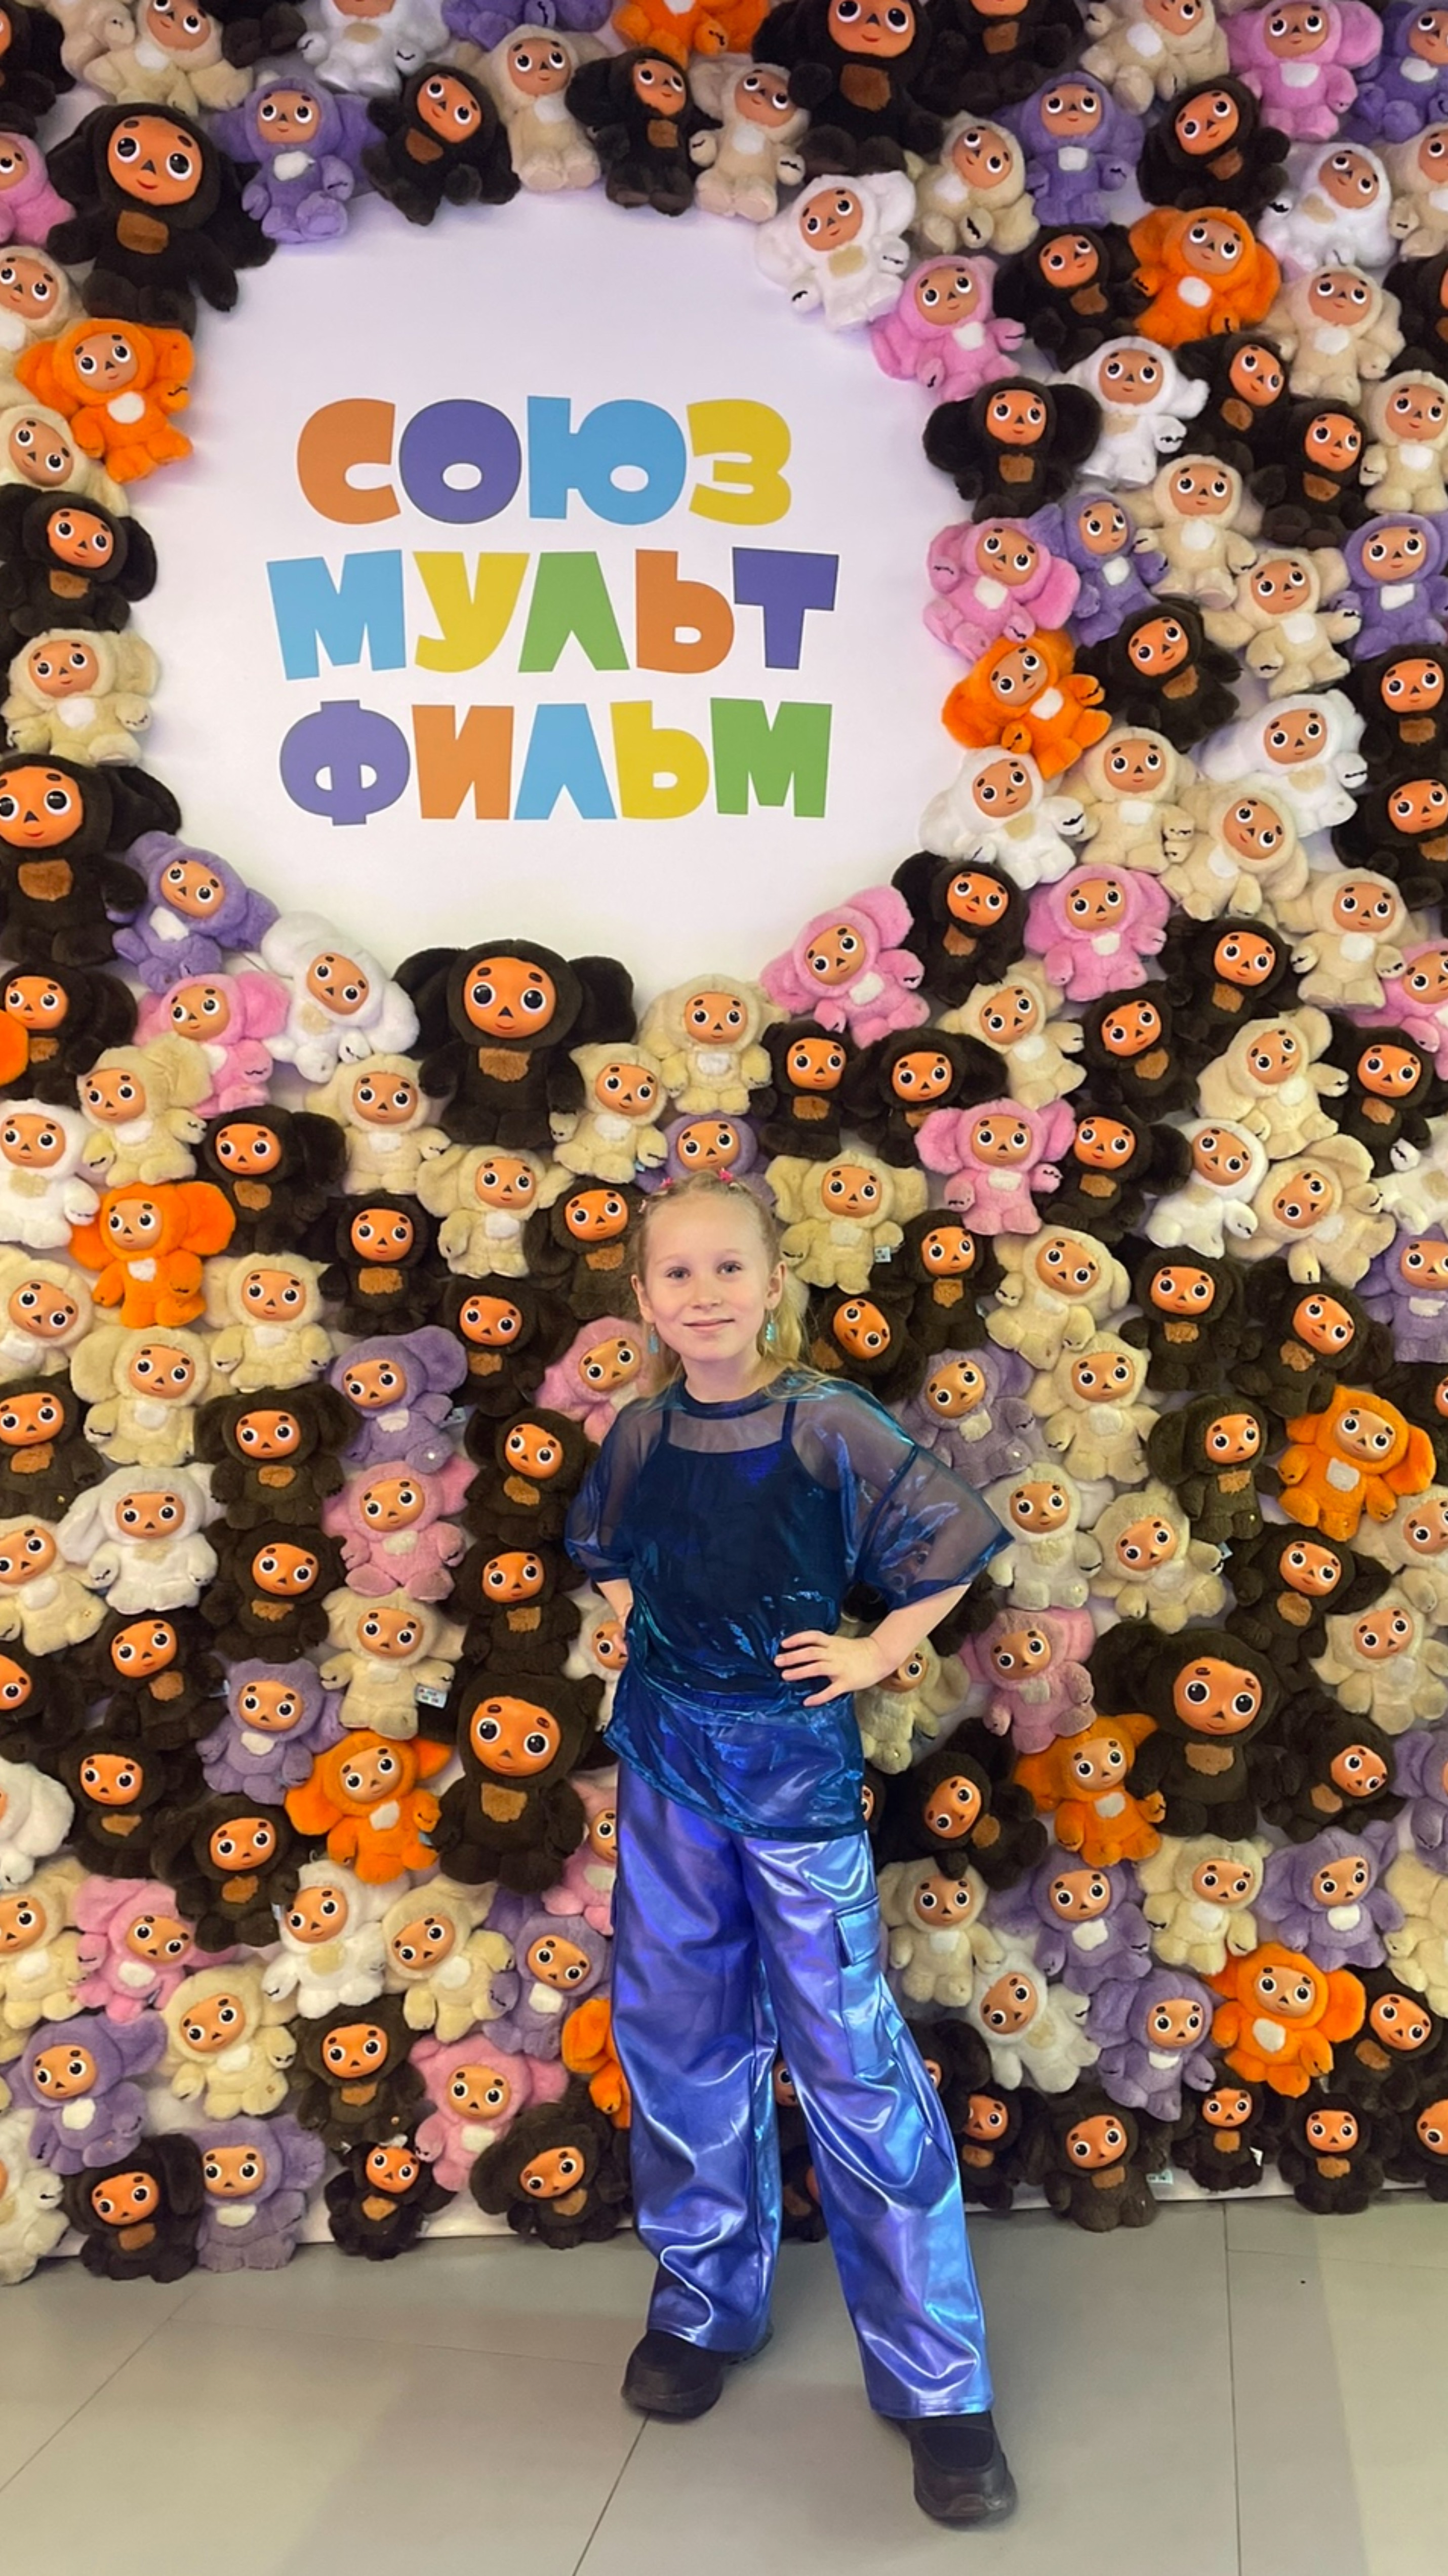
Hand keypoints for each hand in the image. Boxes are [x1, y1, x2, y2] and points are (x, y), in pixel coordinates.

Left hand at [775, 1629, 894, 1706]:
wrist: (879, 1656)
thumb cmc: (857, 1651)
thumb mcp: (839, 1643)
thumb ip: (823, 1646)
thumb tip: (803, 1650)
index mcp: (832, 1643)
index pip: (812, 1636)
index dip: (797, 1639)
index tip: (783, 1643)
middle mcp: (834, 1654)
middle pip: (810, 1652)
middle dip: (793, 1657)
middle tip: (777, 1661)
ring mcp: (840, 1668)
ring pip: (817, 1668)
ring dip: (800, 1671)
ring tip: (785, 1675)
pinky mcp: (846, 1682)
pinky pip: (830, 1691)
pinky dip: (818, 1697)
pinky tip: (807, 1701)